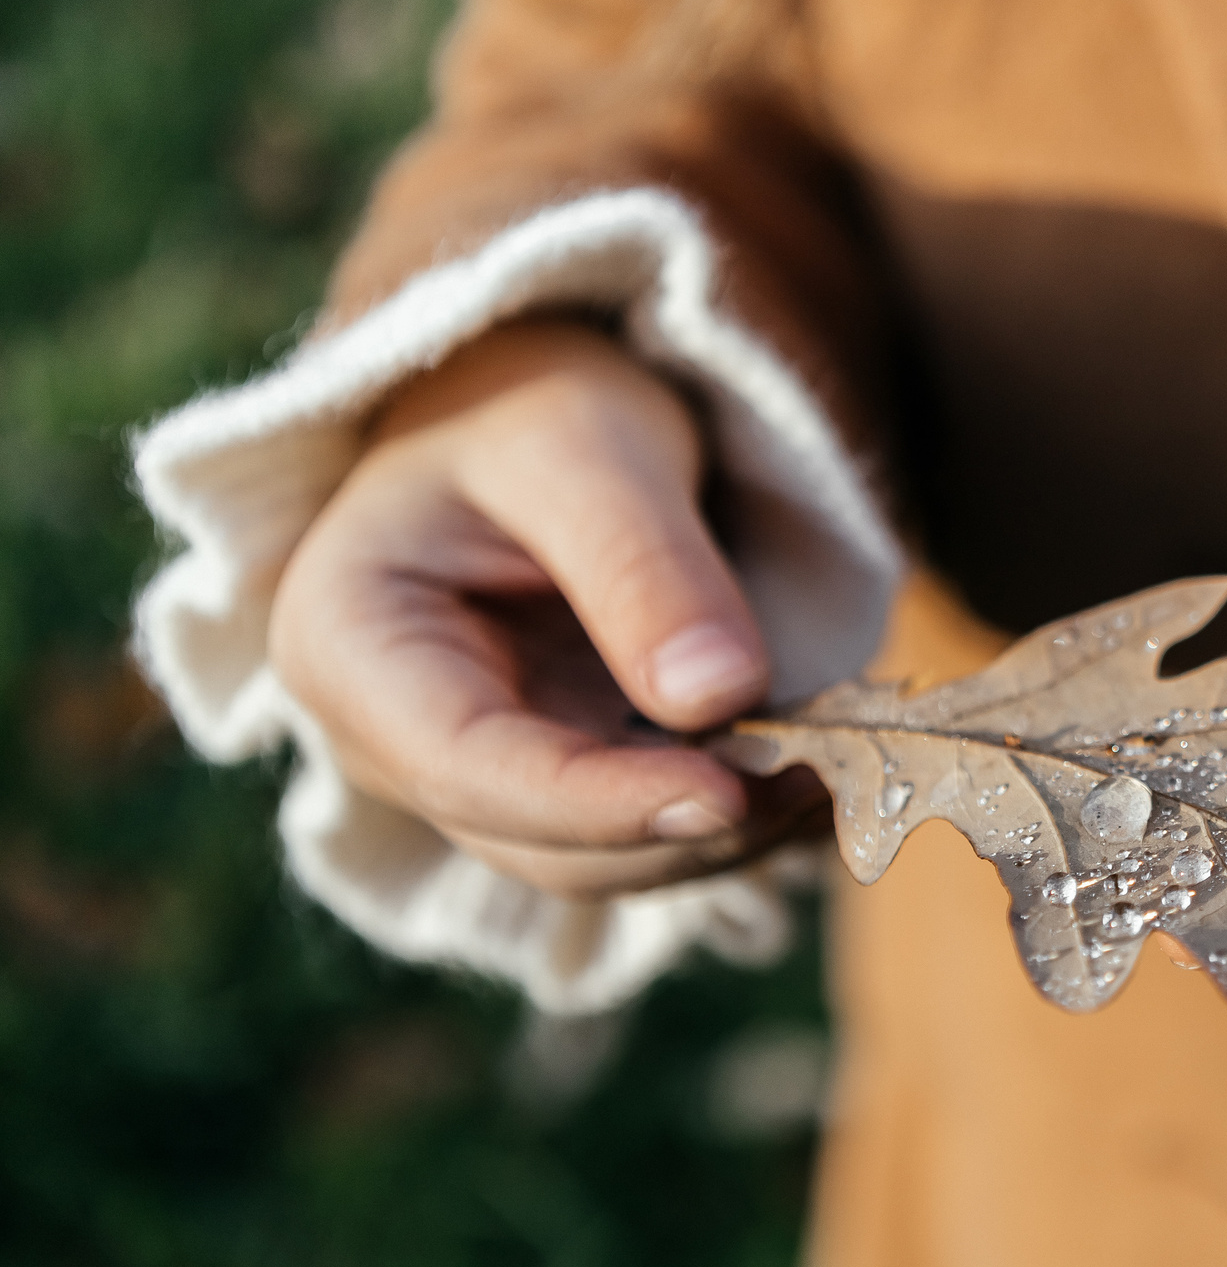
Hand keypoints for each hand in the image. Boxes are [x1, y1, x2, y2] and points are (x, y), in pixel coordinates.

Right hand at [270, 320, 822, 900]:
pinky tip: (830, 778)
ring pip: (612, 862)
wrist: (544, 414)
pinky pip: (653, 837)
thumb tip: (718, 695)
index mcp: (346, 647)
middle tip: (825, 771)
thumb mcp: (584, 447)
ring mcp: (481, 779)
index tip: (727, 795)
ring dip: (730, 837)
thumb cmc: (534, 404)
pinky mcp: (564, 789)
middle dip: (687, 828)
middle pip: (545, 844)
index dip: (603, 805)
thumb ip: (641, 565)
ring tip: (841, 765)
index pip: (472, 769)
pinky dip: (744, 822)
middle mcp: (395, 743)